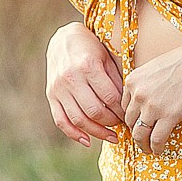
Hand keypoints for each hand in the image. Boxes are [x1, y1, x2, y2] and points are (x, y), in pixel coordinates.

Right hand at [46, 23, 123, 145]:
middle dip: (112, 122)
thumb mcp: (106, 57)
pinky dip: (74, 134)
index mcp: (88, 66)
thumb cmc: (90, 47)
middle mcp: (71, 78)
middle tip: (123, 124)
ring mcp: (59, 88)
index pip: (109, 97)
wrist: (62, 39)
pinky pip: (61, 121)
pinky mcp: (51, 96)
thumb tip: (128, 106)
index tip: (131, 115)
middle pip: (94, 111)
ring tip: (112, 137)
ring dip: (97, 132)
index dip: (122, 110)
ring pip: (78, 119)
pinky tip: (88, 141)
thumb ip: (116, 80)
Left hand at [121, 38, 181, 152]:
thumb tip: (146, 98)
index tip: (137, 124)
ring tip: (148, 149)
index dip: (131, 118)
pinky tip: (158, 150)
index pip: (124, 106)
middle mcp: (138, 93)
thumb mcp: (156, 67)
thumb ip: (146, 82)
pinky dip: (156, 148)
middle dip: (135, 132)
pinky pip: (156, 139)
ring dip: (143, 145)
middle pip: (129, 122)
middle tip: (142, 139)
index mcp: (133, 80)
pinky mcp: (168, 116)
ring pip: (139, 134)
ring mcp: (152, 106)